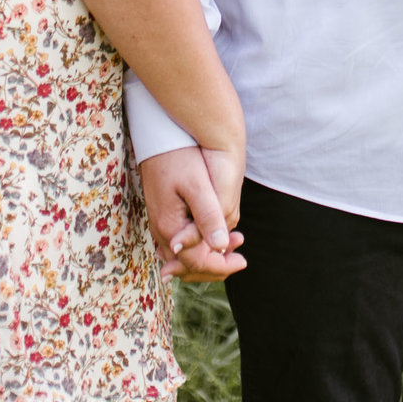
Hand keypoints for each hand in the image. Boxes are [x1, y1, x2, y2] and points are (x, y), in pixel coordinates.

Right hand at [139, 145, 246, 281]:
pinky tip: (214, 235)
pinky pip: (180, 241)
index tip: (243, 261)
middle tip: (240, 259)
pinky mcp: (162, 215)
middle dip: (215, 266)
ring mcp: (159, 224)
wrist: (160, 135)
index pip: (197, 262)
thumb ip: (208, 218)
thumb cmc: (181, 156)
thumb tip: (221, 246)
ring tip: (234, 244)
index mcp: (171, 227)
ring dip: (209, 255)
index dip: (222, 267)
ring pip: (184, 255)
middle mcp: (162, 231)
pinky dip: (198, 245)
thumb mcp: (197, 186)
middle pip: (188, 265)